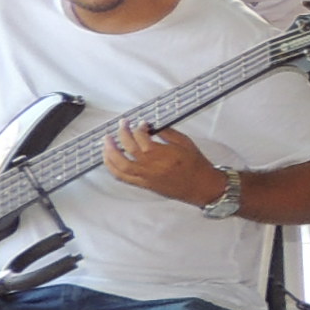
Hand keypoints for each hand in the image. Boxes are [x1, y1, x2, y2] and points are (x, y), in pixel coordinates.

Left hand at [103, 122, 224, 203]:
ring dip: (110, 151)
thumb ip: (167, 133)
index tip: (142, 123)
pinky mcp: (144, 185)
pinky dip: (112, 168)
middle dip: (122, 133)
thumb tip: (151, 126)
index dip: (139, 127)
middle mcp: (151, 166)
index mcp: (162, 154)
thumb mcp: (185, 143)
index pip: (142, 137)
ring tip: (107, 141)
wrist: (202, 186)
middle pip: (128, 148)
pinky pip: (122, 177)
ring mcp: (145, 177)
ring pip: (120, 165)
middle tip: (123, 124)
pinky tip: (108, 159)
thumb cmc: (196, 165)